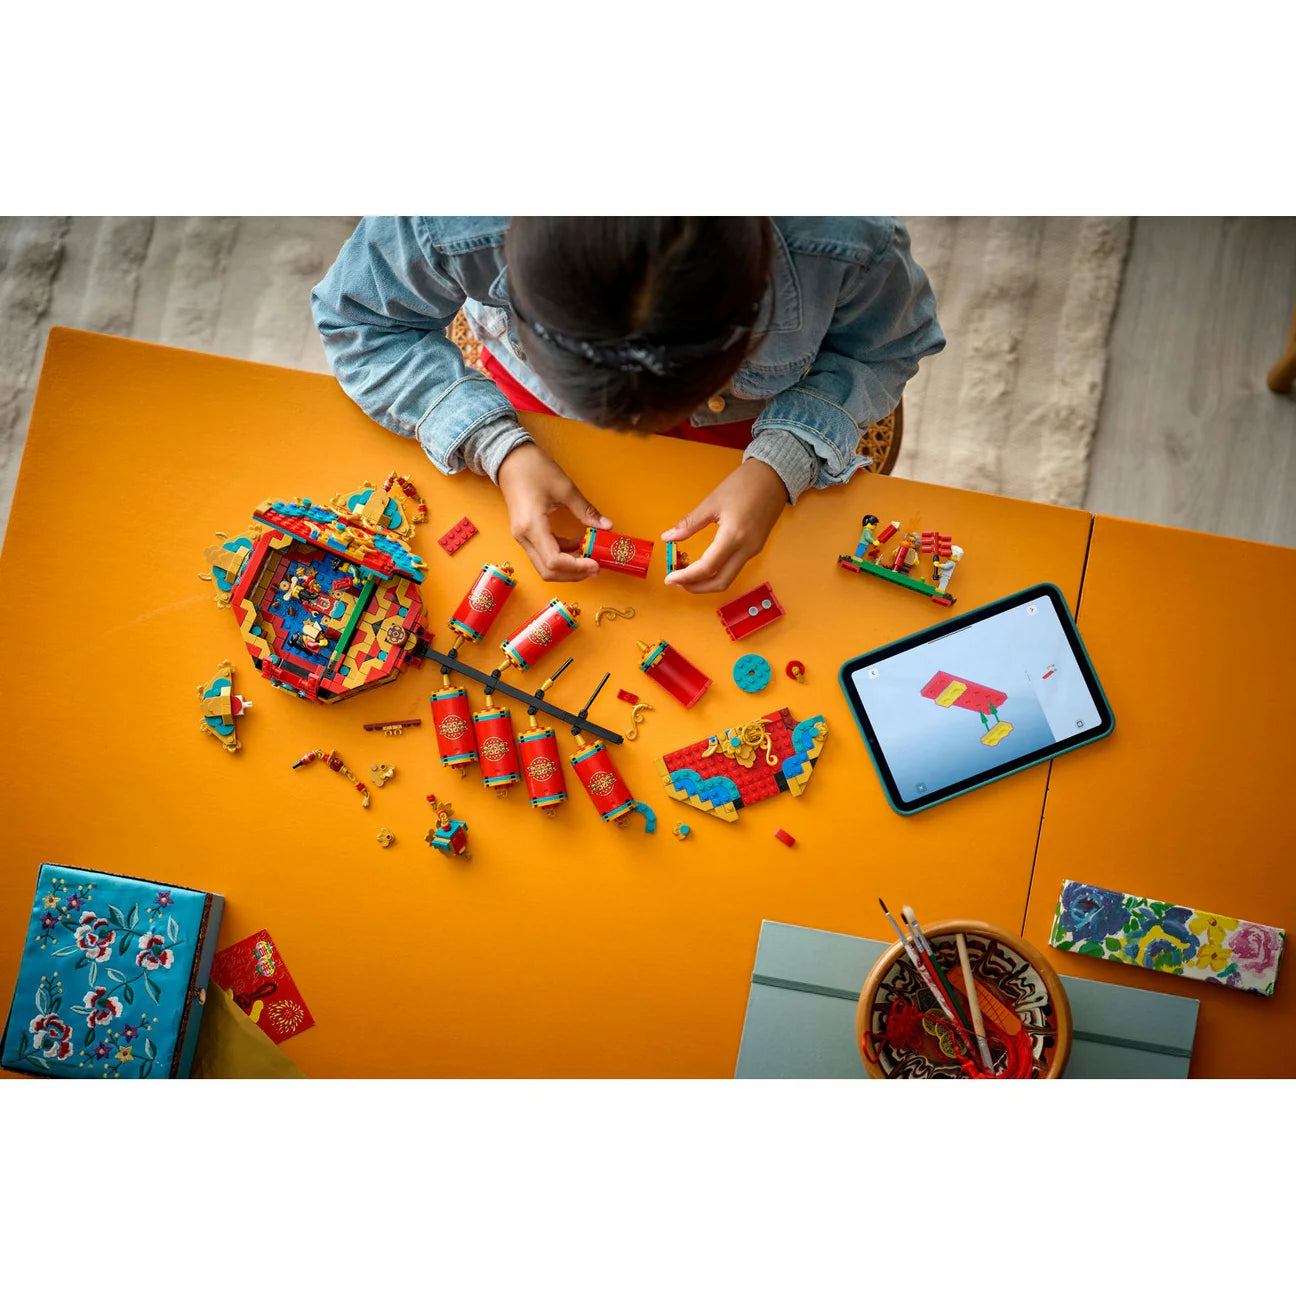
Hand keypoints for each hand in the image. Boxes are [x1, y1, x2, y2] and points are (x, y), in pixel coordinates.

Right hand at [497, 442, 610, 581]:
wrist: (510, 459)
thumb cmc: (534, 469)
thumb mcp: (565, 488)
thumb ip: (586, 511)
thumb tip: (607, 526)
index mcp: (532, 527)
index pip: (554, 561)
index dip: (576, 568)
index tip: (596, 563)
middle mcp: (523, 537)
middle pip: (547, 571)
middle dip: (573, 574)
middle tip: (596, 567)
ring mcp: (522, 537)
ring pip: (545, 565)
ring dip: (568, 566)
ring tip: (590, 556)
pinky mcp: (525, 534)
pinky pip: (543, 553)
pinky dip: (561, 555)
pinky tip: (577, 545)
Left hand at [661, 459, 787, 592]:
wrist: (774, 476)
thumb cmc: (744, 484)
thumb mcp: (712, 502)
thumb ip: (689, 524)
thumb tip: (668, 538)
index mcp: (733, 536)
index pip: (707, 567)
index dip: (686, 577)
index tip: (670, 578)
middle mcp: (746, 549)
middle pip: (721, 582)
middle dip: (697, 587)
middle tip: (677, 582)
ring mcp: (753, 550)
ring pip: (728, 577)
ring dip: (707, 582)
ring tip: (687, 574)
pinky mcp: (756, 547)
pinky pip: (735, 567)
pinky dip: (717, 572)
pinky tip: (704, 564)